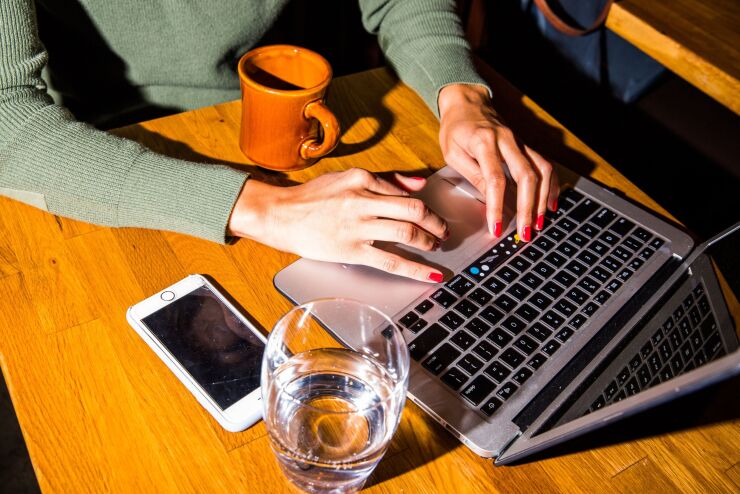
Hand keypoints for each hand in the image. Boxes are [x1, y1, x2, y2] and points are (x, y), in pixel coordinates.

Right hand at [228, 168, 447, 281]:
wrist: (281, 214)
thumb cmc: (313, 197)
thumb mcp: (348, 177)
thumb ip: (385, 180)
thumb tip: (419, 183)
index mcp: (362, 178)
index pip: (405, 192)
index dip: (426, 206)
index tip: (434, 216)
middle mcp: (362, 199)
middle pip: (414, 210)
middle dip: (435, 223)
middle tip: (443, 232)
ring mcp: (357, 226)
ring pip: (406, 233)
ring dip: (428, 242)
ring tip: (434, 247)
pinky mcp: (351, 250)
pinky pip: (391, 260)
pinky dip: (415, 269)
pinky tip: (430, 275)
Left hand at [438, 84, 558, 240]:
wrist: (466, 100)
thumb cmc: (455, 128)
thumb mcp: (452, 153)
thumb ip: (472, 174)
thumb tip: (490, 199)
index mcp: (484, 142)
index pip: (495, 179)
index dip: (497, 206)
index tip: (496, 227)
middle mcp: (507, 140)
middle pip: (526, 176)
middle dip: (527, 208)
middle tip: (525, 232)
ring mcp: (520, 141)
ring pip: (542, 170)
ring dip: (543, 199)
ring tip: (538, 223)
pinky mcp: (525, 145)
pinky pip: (545, 164)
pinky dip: (551, 185)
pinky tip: (550, 204)